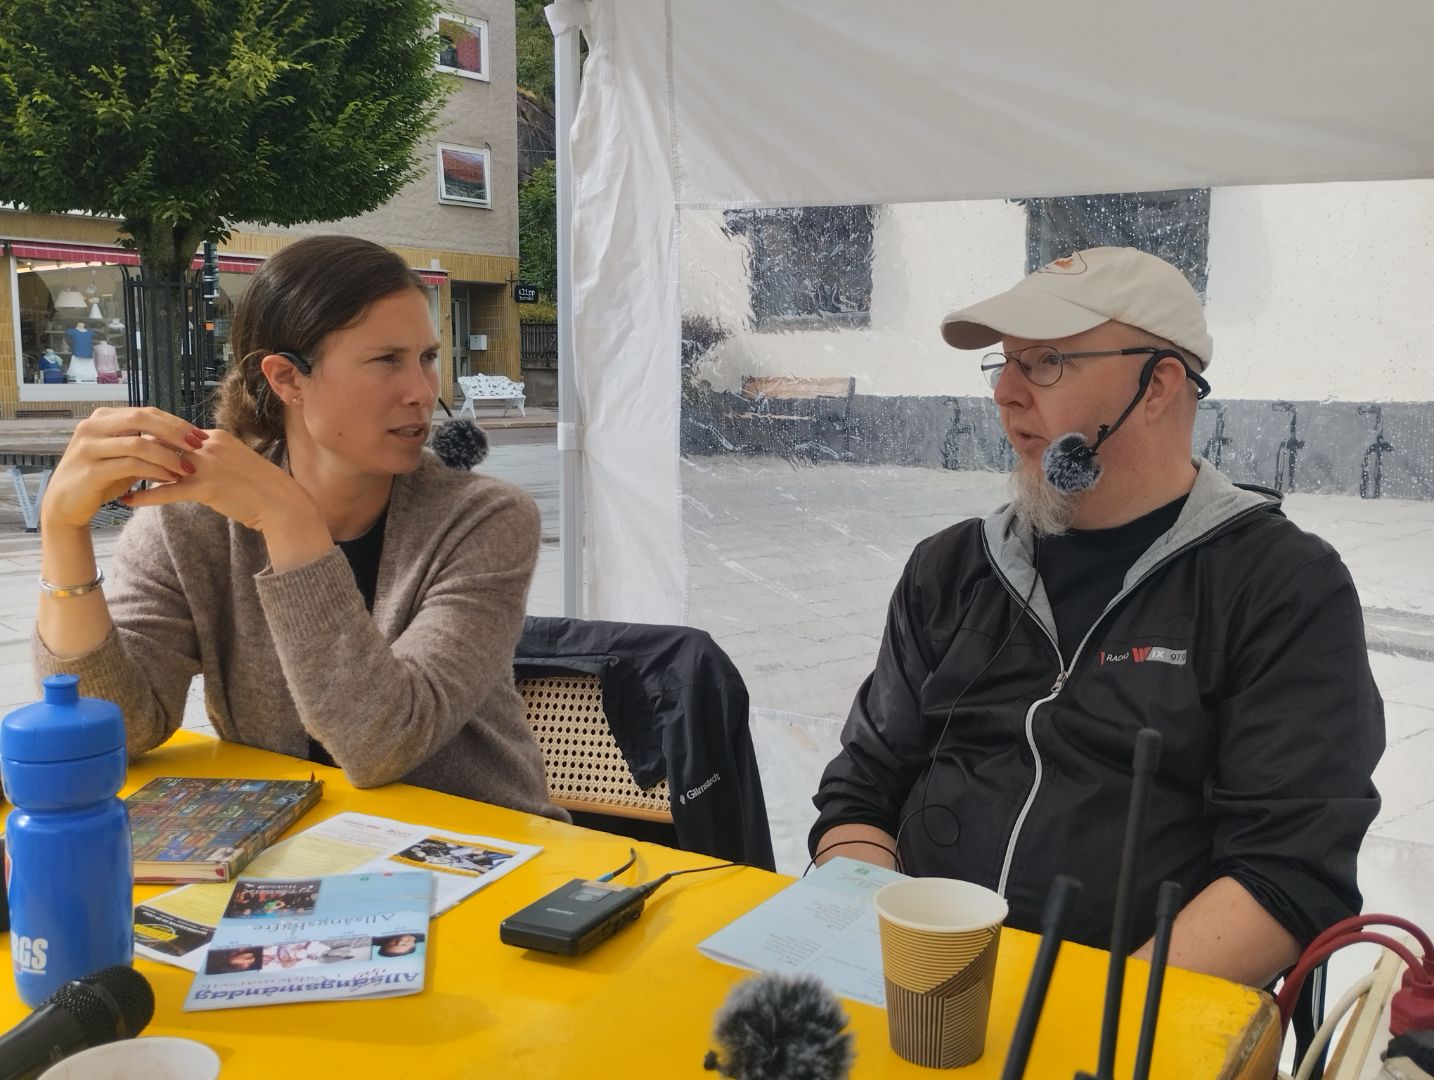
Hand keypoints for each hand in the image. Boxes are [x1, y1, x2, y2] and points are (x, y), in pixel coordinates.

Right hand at [42, 407, 205, 530]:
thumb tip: (185, 439)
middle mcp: (92, 427)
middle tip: (199, 446)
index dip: (176, 422)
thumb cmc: (101, 477)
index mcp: (103, 418)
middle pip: (142, 419)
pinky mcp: (90, 470)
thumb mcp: (125, 456)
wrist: (66, 503)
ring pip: (138, 443)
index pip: (147, 412)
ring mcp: (88, 447)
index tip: (200, 435)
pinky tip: (171, 479)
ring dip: (168, 456)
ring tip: (188, 468)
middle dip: (175, 432)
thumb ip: (147, 444)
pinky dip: (154, 471)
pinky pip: (130, 466)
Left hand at [121, 428, 311, 533]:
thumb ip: (211, 457)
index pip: (173, 433)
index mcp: (216, 437)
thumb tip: (187, 460)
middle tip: (113, 459)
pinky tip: (128, 500)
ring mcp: (208, 465)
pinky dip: (145, 495)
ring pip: (161, 464)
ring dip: (136, 471)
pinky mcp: (207, 487)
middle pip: (162, 443)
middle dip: (137, 452)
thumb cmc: (260, 488)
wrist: (281, 504)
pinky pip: (168, 490)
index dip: (151, 441)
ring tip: (114, 478)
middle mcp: (209, 445)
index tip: (131, 446)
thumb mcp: (235, 462)